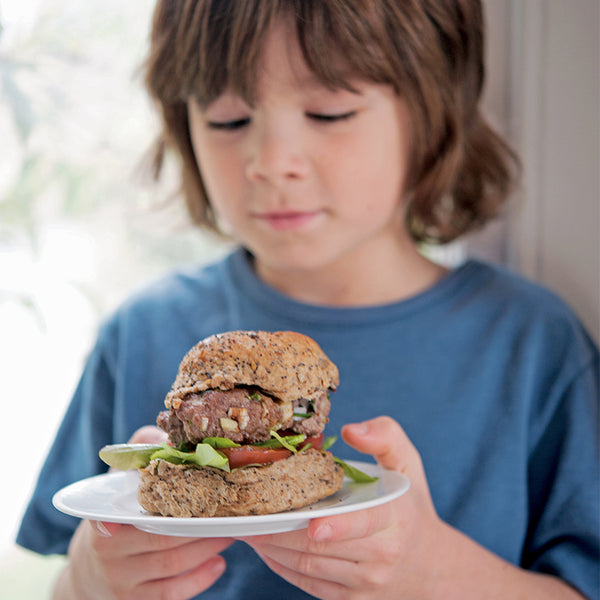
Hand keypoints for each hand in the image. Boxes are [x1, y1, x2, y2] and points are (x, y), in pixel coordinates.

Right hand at [53, 425, 233, 599]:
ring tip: (232, 533)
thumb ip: (139, 452)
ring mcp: (121, 583)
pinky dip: (199, 579)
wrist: (89, 573)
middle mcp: (109, 555)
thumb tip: (167, 435)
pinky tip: (220, 564)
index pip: (136, 514)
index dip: (165, 508)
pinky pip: (172, 593)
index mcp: (104, 521)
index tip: (198, 496)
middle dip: (200, 527)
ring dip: (206, 550)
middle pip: (163, 541)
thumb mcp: (117, 482)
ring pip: (172, 567)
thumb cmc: (115, 516)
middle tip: (231, 512)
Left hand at [240, 416, 443, 599]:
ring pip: (308, 567)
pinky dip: (280, 565)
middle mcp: (381, 556)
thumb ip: (385, 436)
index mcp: (394, 518)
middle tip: (249, 512)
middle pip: (321, 546)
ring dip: (272, 548)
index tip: (310, 523)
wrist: (429, 565)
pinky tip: (265, 545)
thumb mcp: (407, 463)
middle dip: (280, 531)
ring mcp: (364, 584)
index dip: (336, 526)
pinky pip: (307, 583)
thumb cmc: (409, 504)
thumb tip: (350, 431)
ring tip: (247, 526)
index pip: (363, 523)